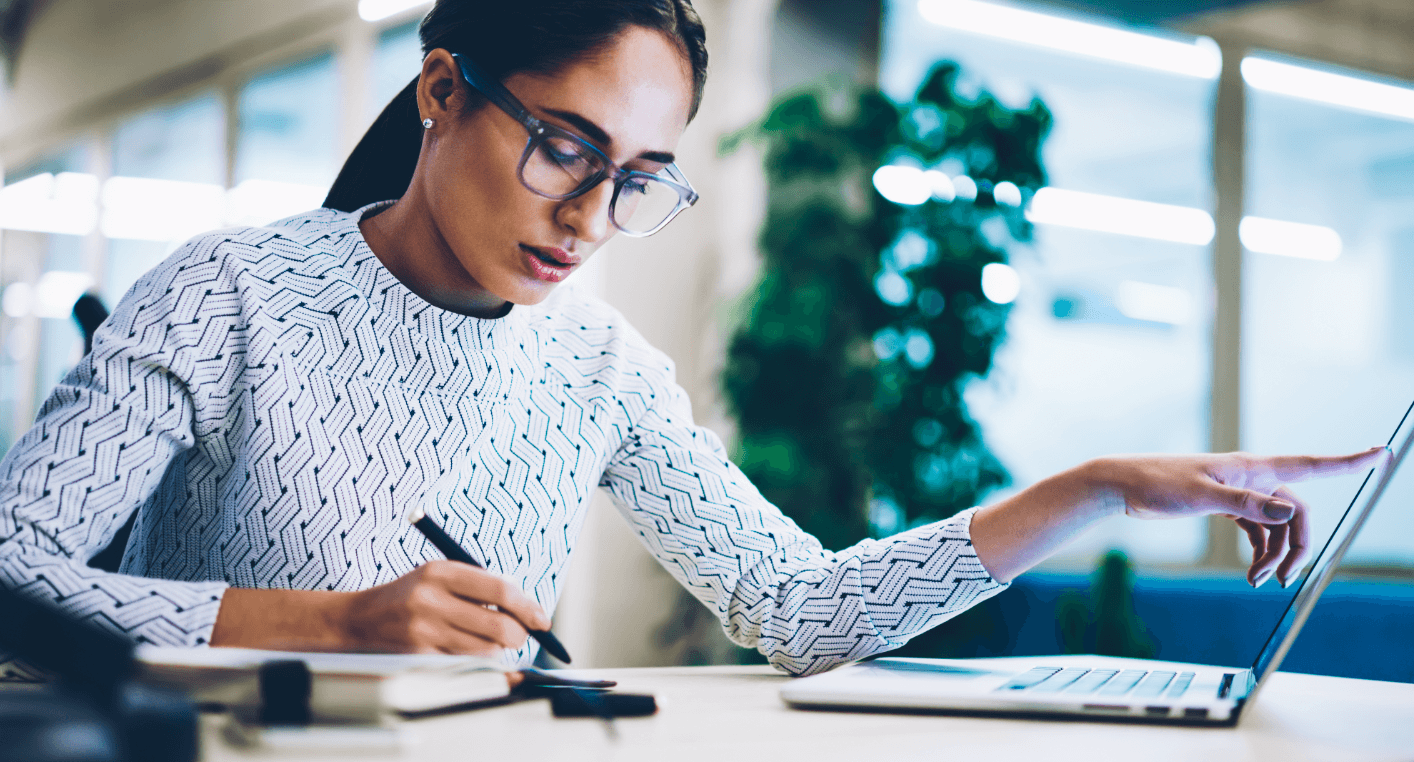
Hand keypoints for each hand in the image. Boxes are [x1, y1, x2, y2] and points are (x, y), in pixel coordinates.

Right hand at [341, 560, 550, 654]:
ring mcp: (423, 632)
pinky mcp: (419, 657)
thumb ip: (480, 586)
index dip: (528, 607)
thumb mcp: (441, 575)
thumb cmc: (412, 594)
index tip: (542, 619)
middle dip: (519, 634)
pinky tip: (471, 648)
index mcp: (440, 572)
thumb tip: (526, 608)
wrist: (361, 619)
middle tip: (521, 634)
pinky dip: (478, 660)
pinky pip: (466, 664)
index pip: (500, 591)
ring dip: (498, 648)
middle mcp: (430, 601)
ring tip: (488, 638)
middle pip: (498, 626)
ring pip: (486, 650)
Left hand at [1098, 446, 1388, 587]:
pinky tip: (1252, 572)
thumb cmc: (1158, 483)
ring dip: (1275, 554)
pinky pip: (1257, 530)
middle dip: (1298, 545)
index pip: (1310, 464)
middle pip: (1295, 512)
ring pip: (1276, 526)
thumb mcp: (1201, 496)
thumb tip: (1290, 511)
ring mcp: (1239, 492)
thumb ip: (1246, 504)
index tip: (1380, 453)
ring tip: (1258, 582)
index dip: (1347, 462)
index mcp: (1251, 468)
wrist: (1124, 485)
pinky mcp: (1225, 505)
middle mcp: (1251, 478)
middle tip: (1286, 579)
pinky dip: (1259, 551)